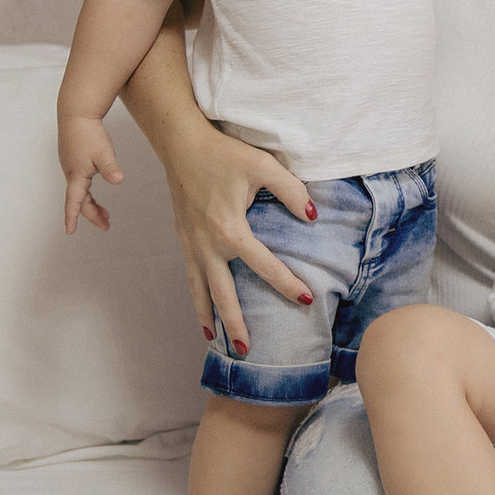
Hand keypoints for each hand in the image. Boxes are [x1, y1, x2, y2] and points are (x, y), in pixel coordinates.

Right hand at [58, 113, 124, 233]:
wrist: (76, 112)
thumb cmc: (88, 132)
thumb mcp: (103, 152)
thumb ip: (110, 168)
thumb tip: (118, 181)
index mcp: (76, 175)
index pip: (74, 202)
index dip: (72, 218)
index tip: (69, 232)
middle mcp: (71, 173)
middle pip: (80, 200)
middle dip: (92, 214)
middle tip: (106, 225)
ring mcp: (71, 167)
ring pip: (80, 192)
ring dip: (92, 204)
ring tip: (106, 213)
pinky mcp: (73, 160)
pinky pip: (79, 183)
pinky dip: (88, 192)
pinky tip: (94, 190)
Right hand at [162, 123, 315, 350]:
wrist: (181, 144)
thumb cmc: (224, 153)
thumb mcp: (264, 165)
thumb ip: (292, 191)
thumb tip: (313, 217)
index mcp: (230, 230)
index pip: (265, 266)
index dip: (288, 284)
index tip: (306, 299)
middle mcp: (208, 244)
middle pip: (223, 294)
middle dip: (236, 323)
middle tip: (247, 350)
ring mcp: (192, 245)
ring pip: (200, 290)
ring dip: (209, 318)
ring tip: (218, 342)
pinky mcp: (184, 240)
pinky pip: (191, 276)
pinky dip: (196, 297)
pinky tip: (202, 310)